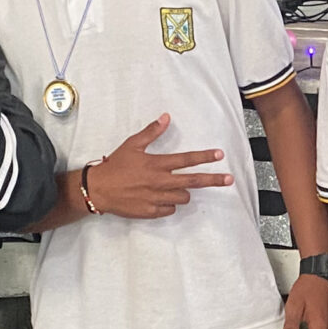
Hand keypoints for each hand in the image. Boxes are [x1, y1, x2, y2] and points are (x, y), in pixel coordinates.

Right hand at [82, 114, 231, 218]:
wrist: (99, 189)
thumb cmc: (115, 165)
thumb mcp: (132, 144)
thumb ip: (151, 132)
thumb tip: (166, 117)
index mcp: (157, 164)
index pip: (186, 159)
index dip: (205, 157)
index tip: (220, 155)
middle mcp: (160, 182)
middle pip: (193, 181)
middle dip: (213, 180)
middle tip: (228, 180)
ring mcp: (156, 198)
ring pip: (183, 197)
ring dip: (184, 192)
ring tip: (174, 187)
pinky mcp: (151, 211)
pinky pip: (170, 209)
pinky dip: (169, 204)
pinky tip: (161, 198)